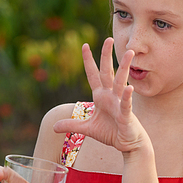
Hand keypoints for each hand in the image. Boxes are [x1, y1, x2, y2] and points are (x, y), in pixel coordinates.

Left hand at [53, 38, 151, 156]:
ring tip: (129, 53)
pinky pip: (126, 104)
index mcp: (100, 96)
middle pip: (107, 72)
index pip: (93, 74)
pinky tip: (129, 88)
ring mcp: (119, 103)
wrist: (128, 144)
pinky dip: (127, 97)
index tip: (84, 45)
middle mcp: (110, 95)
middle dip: (106, 56)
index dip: (88, 60)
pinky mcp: (126, 115)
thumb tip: (53, 127)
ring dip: (123, 67)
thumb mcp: (87, 129)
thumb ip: (72, 125)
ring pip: (120, 82)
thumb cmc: (111, 132)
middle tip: (108, 39)